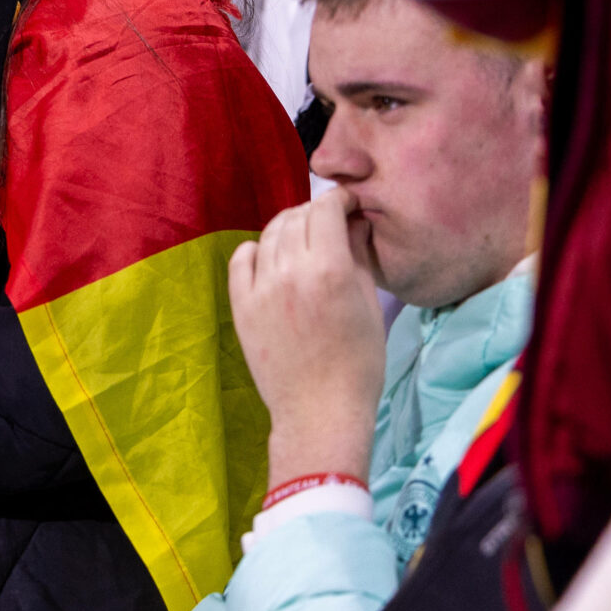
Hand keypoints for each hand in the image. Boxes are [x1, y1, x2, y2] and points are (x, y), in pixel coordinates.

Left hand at [228, 191, 386, 482]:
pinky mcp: (241, 305)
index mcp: (330, 270)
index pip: (326, 208)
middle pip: (297, 216)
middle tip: (329, 223)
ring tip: (303, 241)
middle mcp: (291, 271)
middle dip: (316, 212)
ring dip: (289, 228)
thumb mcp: (369, 304)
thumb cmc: (357, 363)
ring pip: (270, 233)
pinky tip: (271, 259)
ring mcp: (261, 288)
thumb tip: (355, 221)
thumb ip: (359, 255)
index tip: (348, 204)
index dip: (339, 199)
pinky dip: (257, 250)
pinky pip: (242, 257)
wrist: (318, 411)